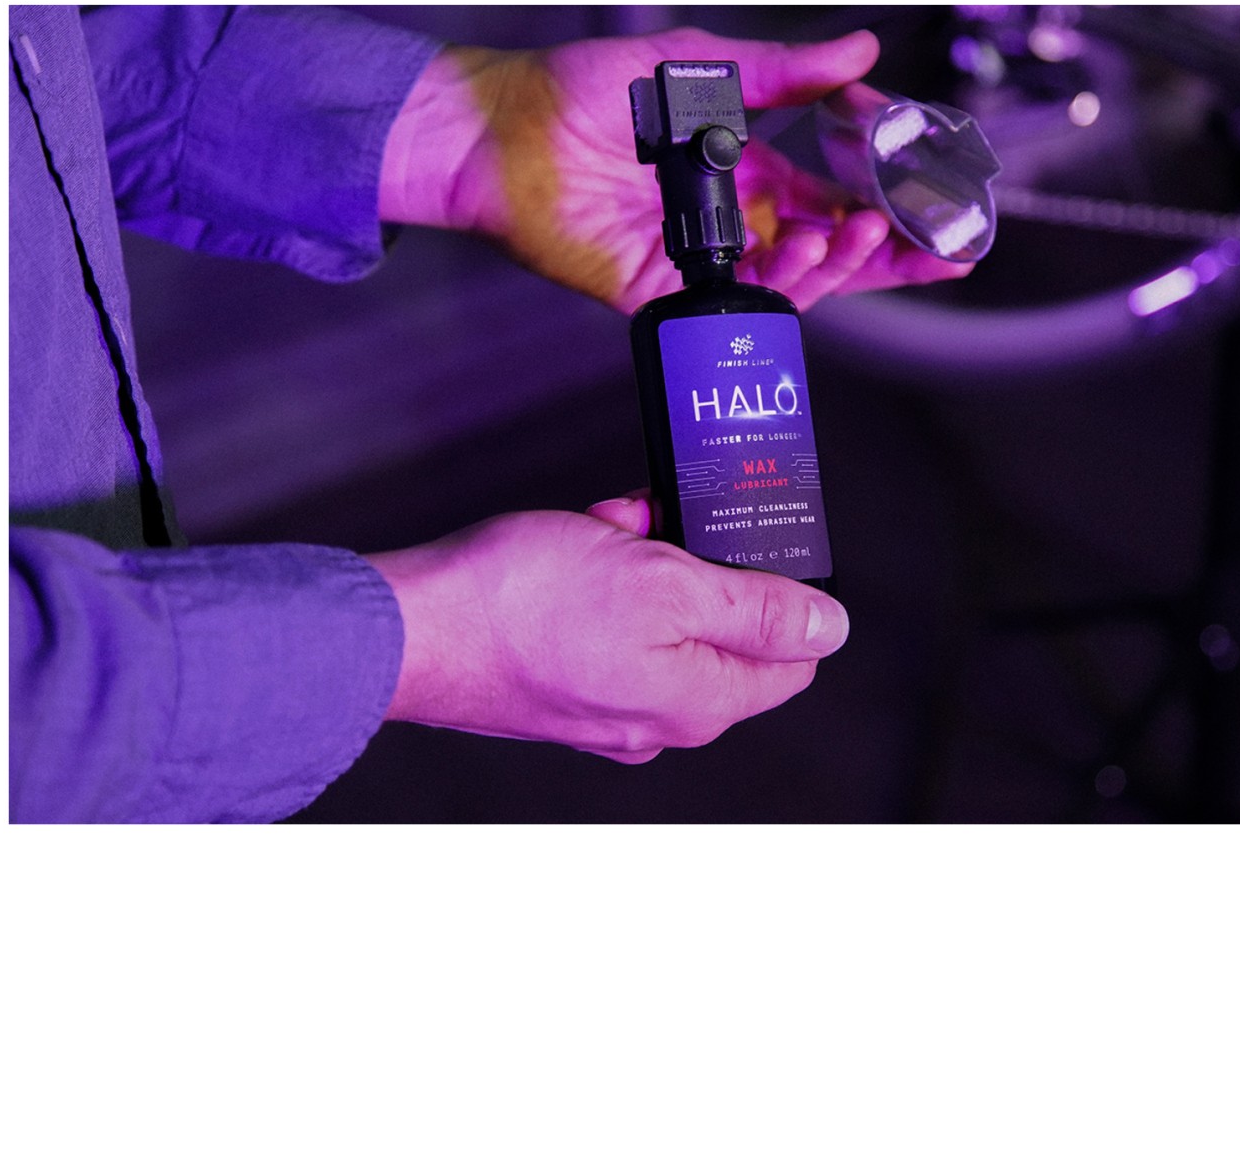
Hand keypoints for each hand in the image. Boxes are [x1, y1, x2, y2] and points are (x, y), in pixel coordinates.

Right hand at [367, 501, 848, 763]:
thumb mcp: (666, 583)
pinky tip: (578, 542)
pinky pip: (609, 619)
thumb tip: (830, 628)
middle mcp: (657, 716)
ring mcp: (605, 703)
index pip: (790, 658)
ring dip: (646, 556)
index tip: (743, 541)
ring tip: (609, 529)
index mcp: (697, 703)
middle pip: (719, 625)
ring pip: (661, 611)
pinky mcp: (562, 681)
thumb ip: (755, 609)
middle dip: (697, 560)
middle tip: (659, 523)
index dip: (779, 591)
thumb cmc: (526, 604)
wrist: (410, 628)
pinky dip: (604, 573)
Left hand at [379, 26, 975, 313]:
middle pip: (833, 253)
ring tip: (869, 227)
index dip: (889, 202)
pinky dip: (788, 278)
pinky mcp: (668, 291)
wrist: (503, 129)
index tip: (937, 193)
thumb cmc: (586, 92)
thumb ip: (784, 72)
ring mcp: (704, 261)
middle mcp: (734, 224)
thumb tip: (862, 53)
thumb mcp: (704, 67)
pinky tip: (815, 243)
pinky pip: (740, 299)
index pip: (836, 198)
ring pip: (798, 282)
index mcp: (748, 174)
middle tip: (941, 241)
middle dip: (892, 252)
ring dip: (847, 260)